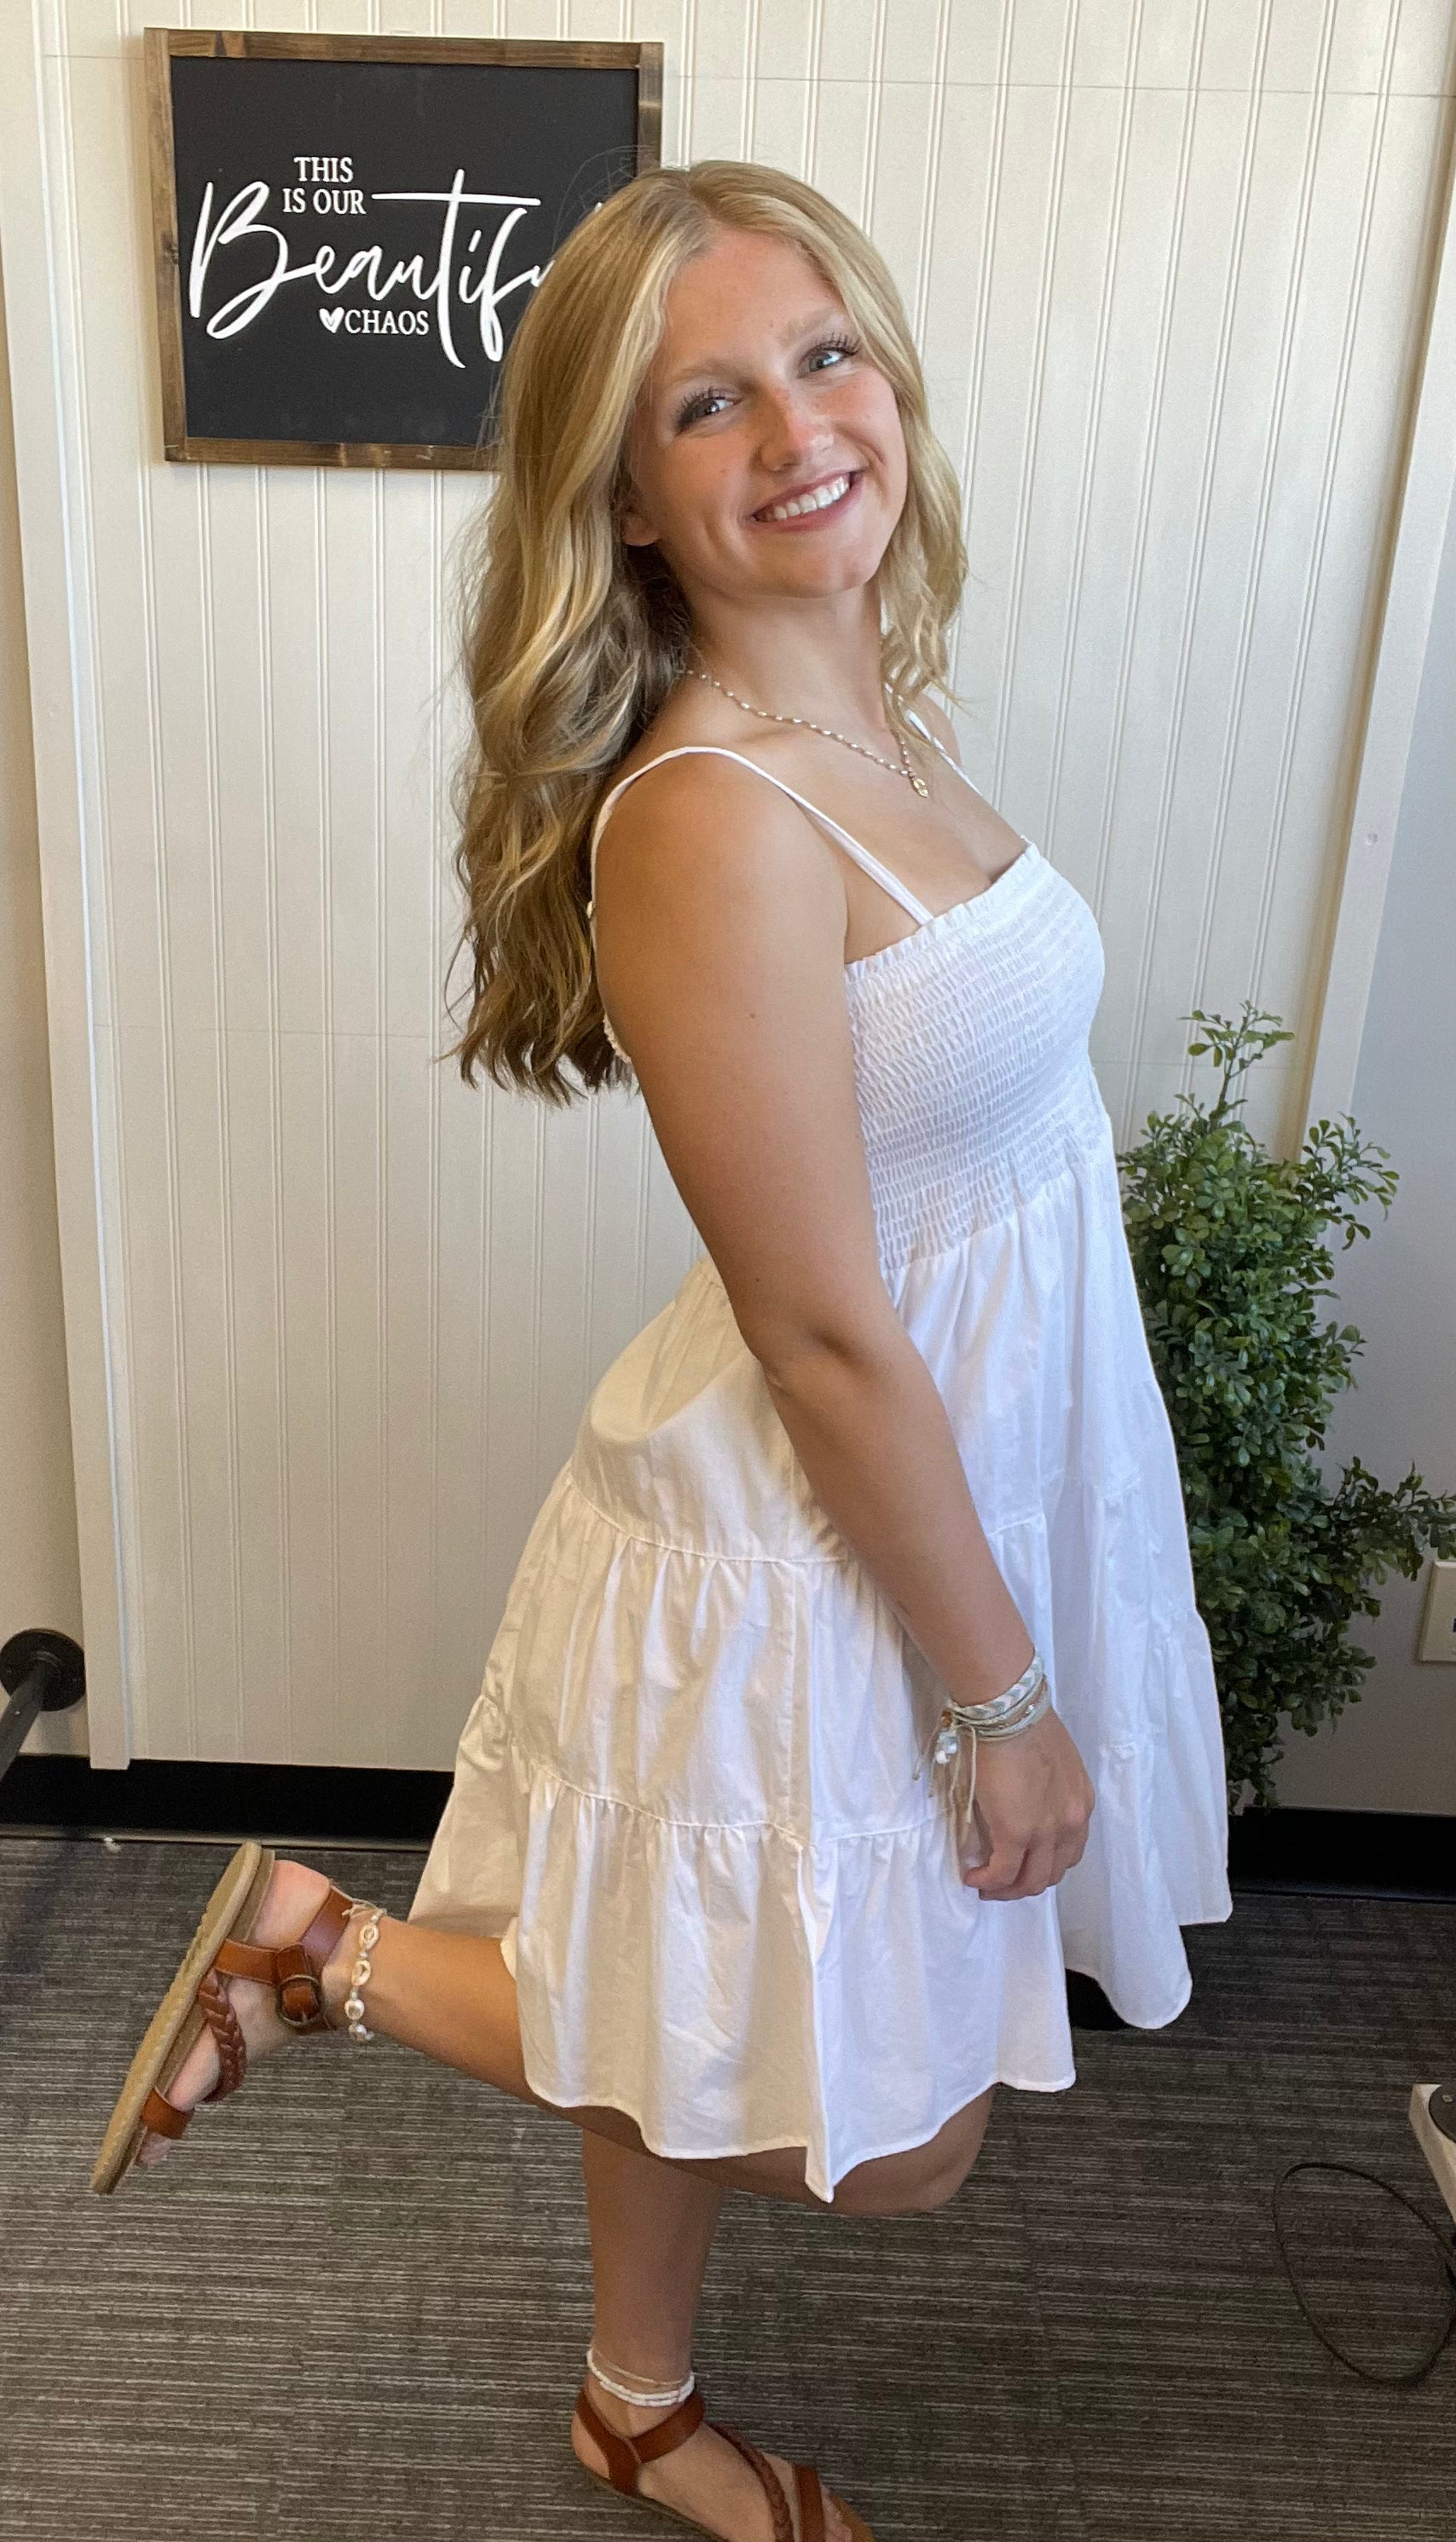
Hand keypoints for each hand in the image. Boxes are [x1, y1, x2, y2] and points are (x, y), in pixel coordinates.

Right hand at [953, 1708, 1094, 1900]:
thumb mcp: (1051, 1761)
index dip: (1044, 1864)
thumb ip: (1045, 1789)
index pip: (1070, 1851)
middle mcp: (1071, 1823)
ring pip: (1030, 1881)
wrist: (1009, 1709)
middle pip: (1052, 1873)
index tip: (1021, 1863)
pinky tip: (973, 1876)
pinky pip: (1003, 1873)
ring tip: (985, 1883)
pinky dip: (988, 1881)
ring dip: (1007, 1889)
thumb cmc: (1022, 1723)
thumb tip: (1022, 1801)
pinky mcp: (1017, 1834)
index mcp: (1080, 1803)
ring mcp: (1046, 1831)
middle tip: (1000, 1880)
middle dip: (1025, 1883)